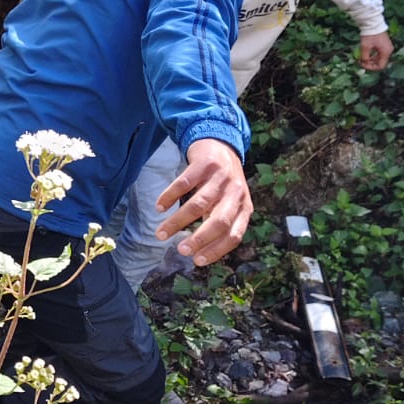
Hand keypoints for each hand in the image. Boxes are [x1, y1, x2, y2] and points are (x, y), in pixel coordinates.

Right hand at [154, 138, 252, 268]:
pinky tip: (160, 207)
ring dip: (177, 222)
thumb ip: (221, 222)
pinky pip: (183, 183)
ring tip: (161, 233)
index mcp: (243, 208)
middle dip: (199, 239)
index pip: (234, 235)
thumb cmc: (222, 182)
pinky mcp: (204, 163)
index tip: (197, 261)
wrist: (220, 143)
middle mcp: (235, 193)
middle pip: (219, 221)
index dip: (216, 250)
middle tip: (180, 250)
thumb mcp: (230, 202)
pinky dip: (169, 196)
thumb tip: (200, 250)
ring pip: (198, 204)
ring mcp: (220, 177)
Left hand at [358, 32, 393, 70]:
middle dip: (370, 63)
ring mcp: (387, 47)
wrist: (373, 23)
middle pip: (380, 63)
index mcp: (386, 52)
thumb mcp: (365, 47)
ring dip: (371, 60)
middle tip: (361, 61)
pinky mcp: (384, 44)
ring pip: (379, 58)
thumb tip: (363, 62)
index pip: (380, 66)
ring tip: (362, 58)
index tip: (363, 64)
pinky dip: (373, 55)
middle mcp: (389, 51)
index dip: (371, 68)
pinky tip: (366, 54)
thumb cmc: (370, 35)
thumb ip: (364, 57)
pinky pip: (379, 54)